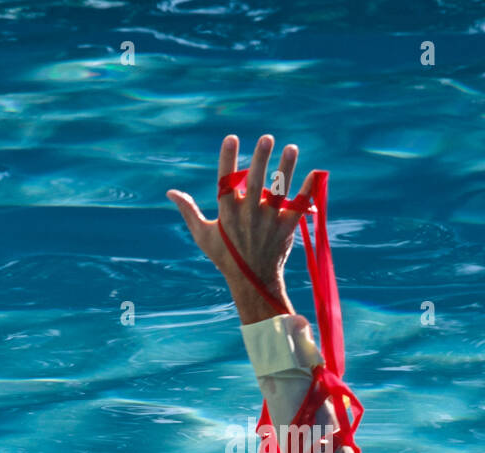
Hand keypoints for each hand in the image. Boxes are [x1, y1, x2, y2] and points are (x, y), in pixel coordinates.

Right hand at [166, 134, 314, 322]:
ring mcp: (268, 222)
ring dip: (285, 169)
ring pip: (279, 192)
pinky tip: (314, 173)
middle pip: (254, 183)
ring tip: (291, 148)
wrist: (253, 281)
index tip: (231, 138)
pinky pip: (298, 208)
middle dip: (260, 160)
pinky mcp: (286, 229)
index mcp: (227, 214)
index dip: (228, 159)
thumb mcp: (203, 235)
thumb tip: (170, 192)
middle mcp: (248, 216)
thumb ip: (188, 211)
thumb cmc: (225, 256)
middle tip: (266, 138)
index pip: (226, 182)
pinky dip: (306, 191)